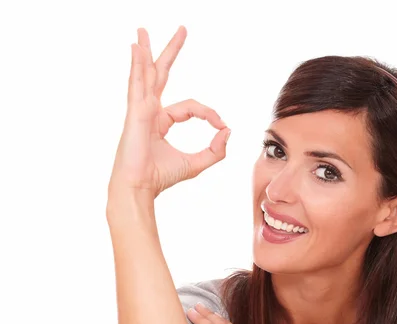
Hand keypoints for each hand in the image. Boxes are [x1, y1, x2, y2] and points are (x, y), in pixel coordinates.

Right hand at [109, 26, 230, 198]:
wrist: (140, 188)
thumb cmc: (161, 177)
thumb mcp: (197, 163)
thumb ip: (216, 150)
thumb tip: (228, 130)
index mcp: (161, 120)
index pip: (191, 106)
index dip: (209, 113)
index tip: (222, 125)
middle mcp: (150, 111)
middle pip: (161, 74)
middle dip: (171, 52)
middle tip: (182, 30)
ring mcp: (140, 109)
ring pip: (146, 74)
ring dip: (145, 51)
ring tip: (143, 30)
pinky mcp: (135, 113)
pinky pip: (137, 84)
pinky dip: (137, 65)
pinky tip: (136, 48)